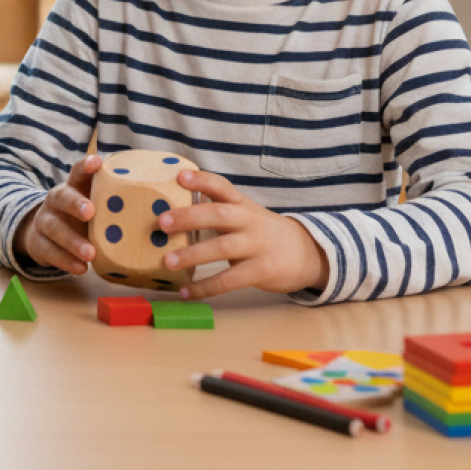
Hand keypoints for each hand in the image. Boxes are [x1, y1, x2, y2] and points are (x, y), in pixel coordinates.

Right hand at [12, 155, 102, 274]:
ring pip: (53, 227)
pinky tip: (81, 268)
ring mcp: (45, 221)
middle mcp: (56, 200)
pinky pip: (49, 251)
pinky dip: (65, 261)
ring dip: (72, 241)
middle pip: (62, 197)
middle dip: (76, 203)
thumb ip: (114, 203)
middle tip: (90, 212)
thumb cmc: (80, 218)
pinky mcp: (38, 244)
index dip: (86, 166)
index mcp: (73, 187)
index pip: (78, 172)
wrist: (43, 234)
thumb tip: (159, 206)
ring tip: (90, 253)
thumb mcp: (93, 205)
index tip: (97, 163)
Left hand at [157, 169, 329, 298]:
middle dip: (189, 217)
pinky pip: (230, 280)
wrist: (308, 253)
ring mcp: (257, 246)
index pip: (222, 187)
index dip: (202, 180)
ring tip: (168, 262)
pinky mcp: (262, 271)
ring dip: (193, 255)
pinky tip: (188, 292)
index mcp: (243, 205)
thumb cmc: (264, 234)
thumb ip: (219, 214)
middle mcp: (250, 221)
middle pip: (219, 215)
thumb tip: (174, 218)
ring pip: (222, 248)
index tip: (180, 176)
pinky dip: (207, 287)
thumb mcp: (246, 216)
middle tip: (162, 221)